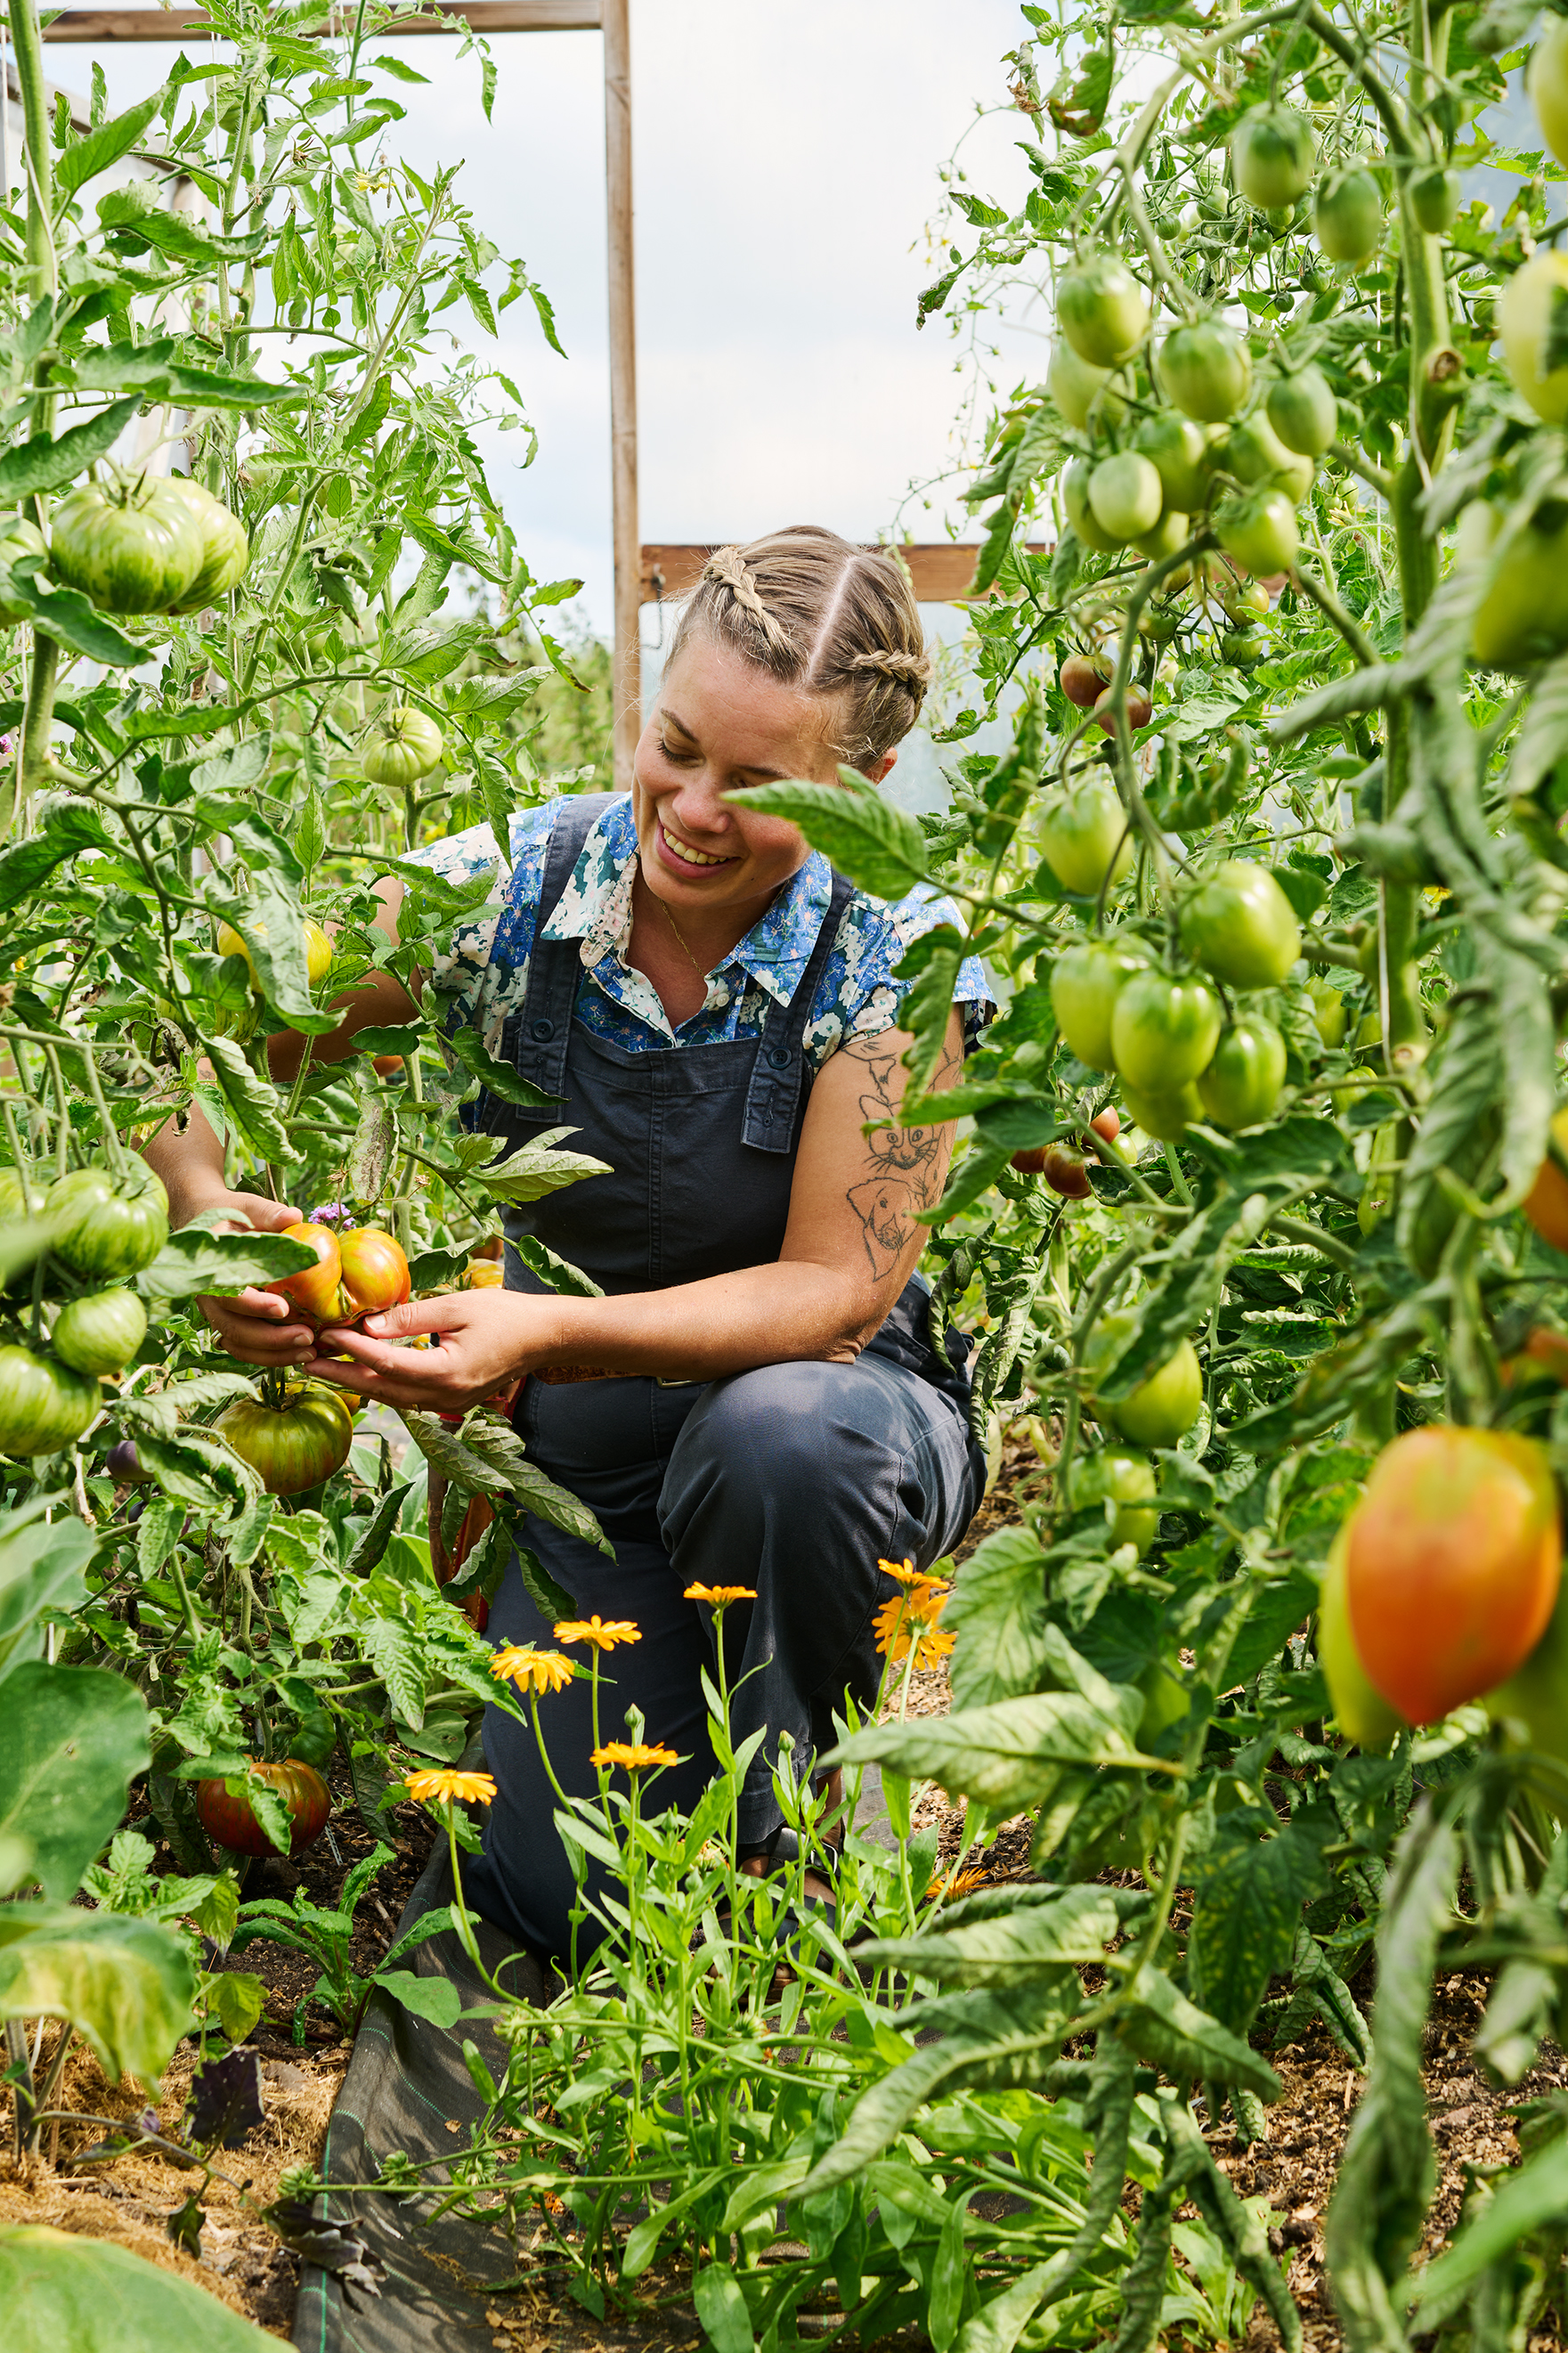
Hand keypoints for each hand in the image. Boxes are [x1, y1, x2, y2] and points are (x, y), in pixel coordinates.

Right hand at [189, 1190, 313, 1370]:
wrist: (204, 1222)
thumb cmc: (231, 1214)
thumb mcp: (247, 1208)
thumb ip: (268, 1214)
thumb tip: (293, 1216)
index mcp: (211, 1269)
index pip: (229, 1294)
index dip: (255, 1305)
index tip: (284, 1308)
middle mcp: (209, 1297)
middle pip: (235, 1329)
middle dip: (272, 1339)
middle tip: (308, 1337)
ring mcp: (217, 1313)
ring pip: (240, 1344)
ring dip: (274, 1354)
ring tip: (310, 1352)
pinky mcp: (230, 1322)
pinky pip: (246, 1348)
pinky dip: (271, 1356)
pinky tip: (301, 1354)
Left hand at [303, 1289, 550, 1413]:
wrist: (544, 1337)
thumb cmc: (506, 1314)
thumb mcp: (457, 1306)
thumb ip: (411, 1317)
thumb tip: (368, 1324)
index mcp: (447, 1372)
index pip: (387, 1363)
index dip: (353, 1349)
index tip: (327, 1332)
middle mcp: (445, 1396)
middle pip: (382, 1389)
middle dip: (342, 1374)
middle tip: (307, 1358)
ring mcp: (449, 1404)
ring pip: (391, 1398)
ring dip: (358, 1382)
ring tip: (325, 1366)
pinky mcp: (452, 1401)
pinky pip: (407, 1397)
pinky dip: (382, 1385)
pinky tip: (362, 1371)